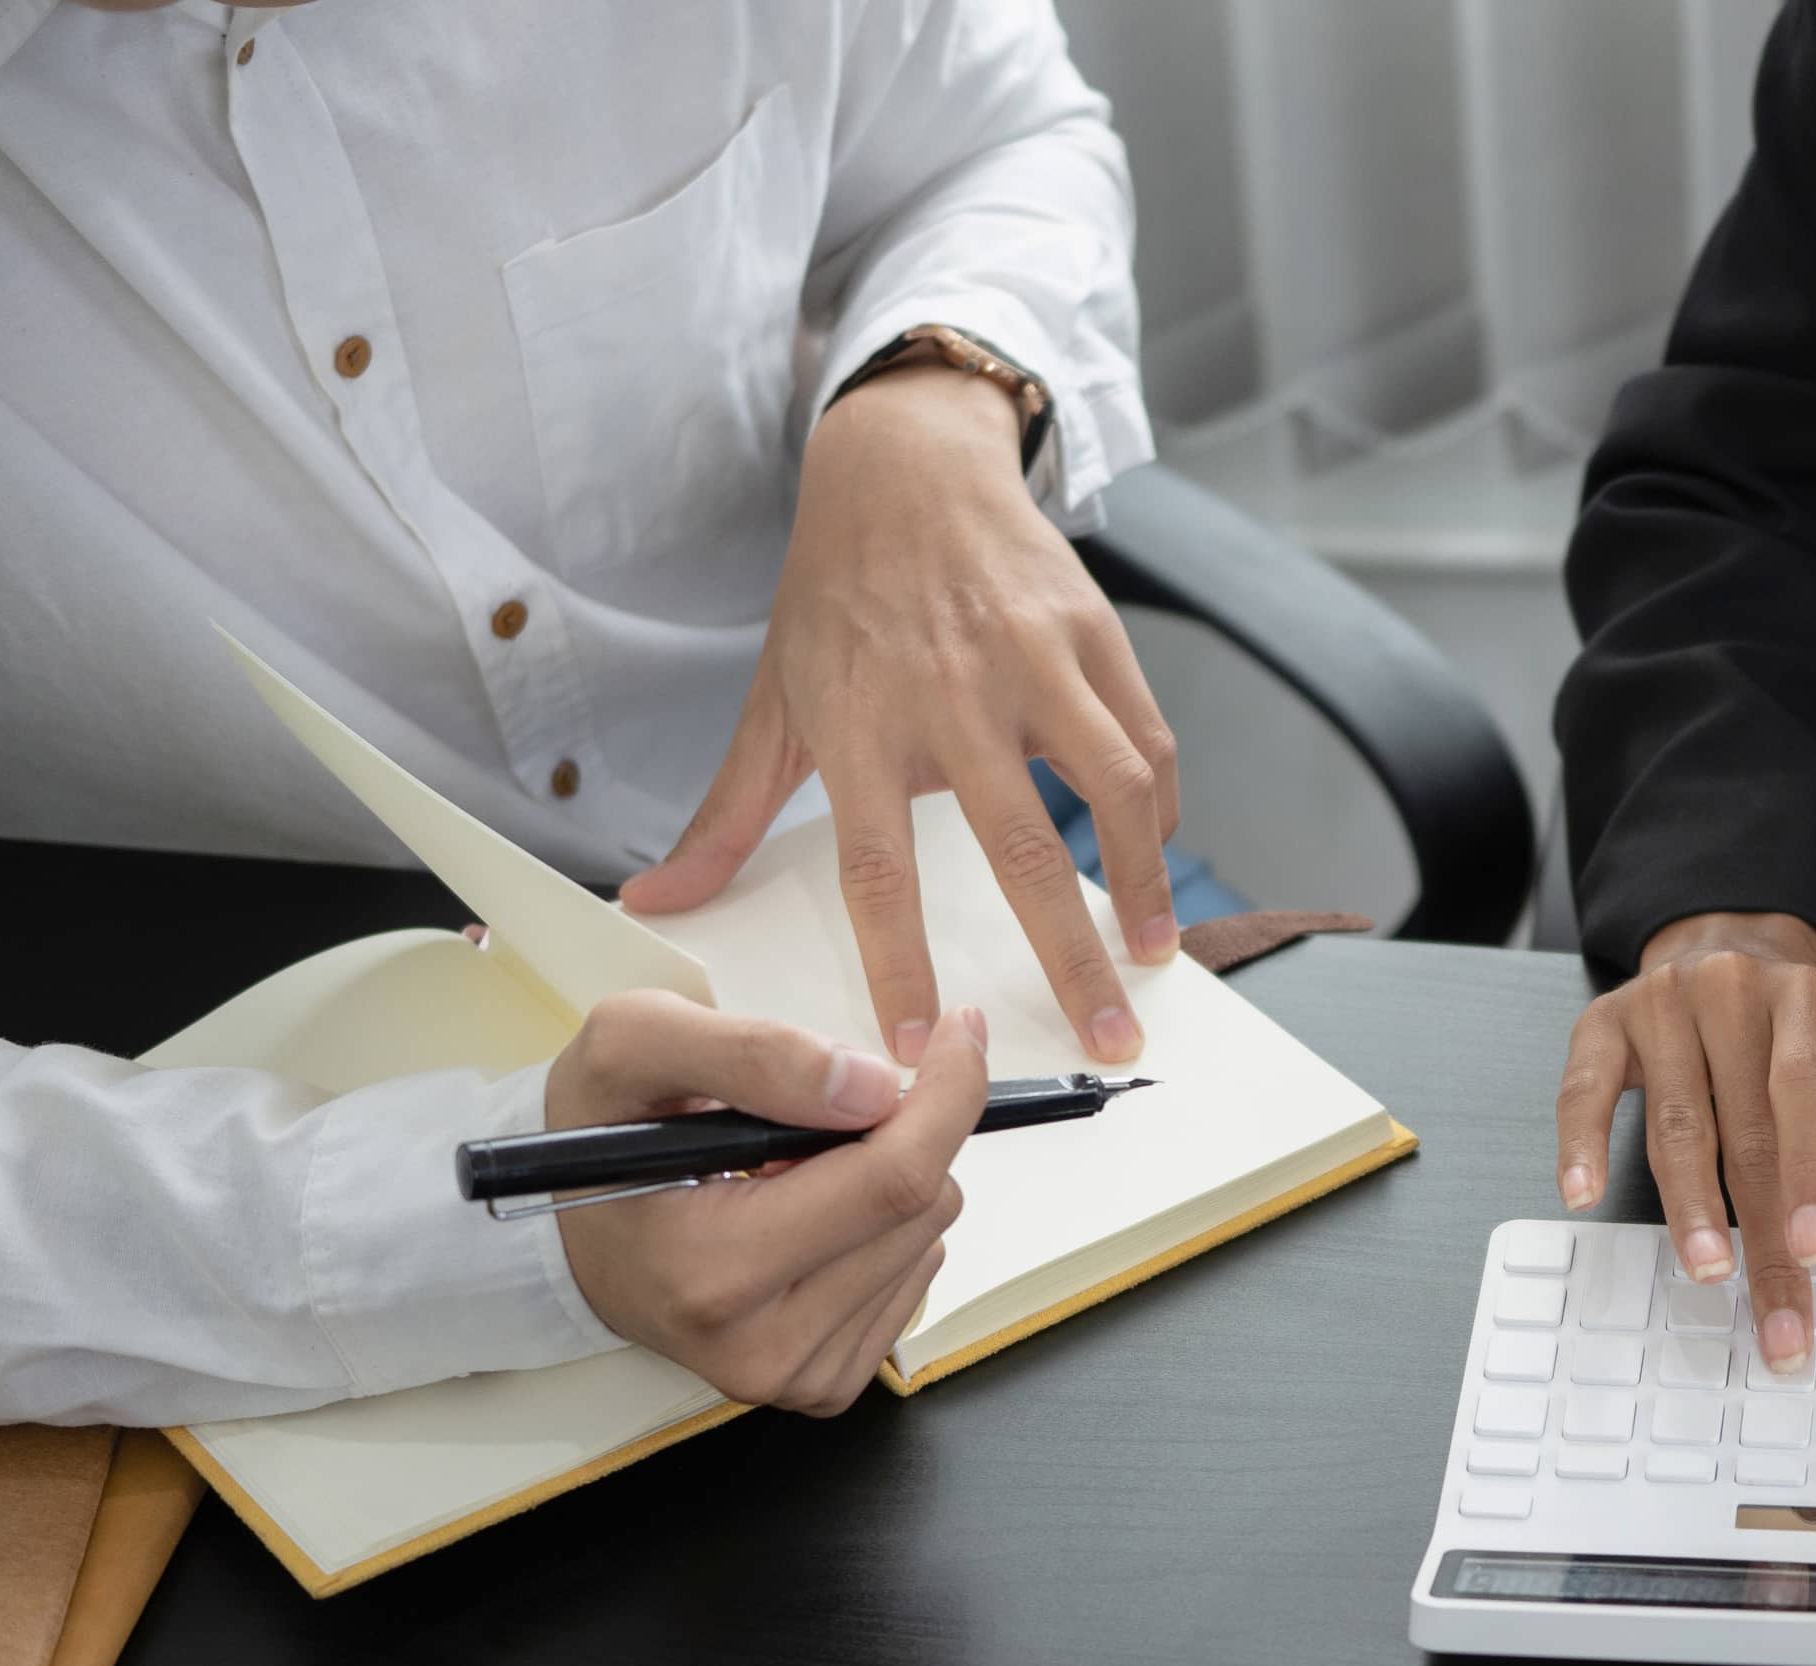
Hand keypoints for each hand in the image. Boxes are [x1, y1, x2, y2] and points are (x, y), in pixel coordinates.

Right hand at [549, 989, 988, 1412]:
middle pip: (924, 1208)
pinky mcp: (823, 1384)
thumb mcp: (635, 1047)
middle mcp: (762, 1346)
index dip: (945, 1097)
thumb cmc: (598, 1134)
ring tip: (790, 1174)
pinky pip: (912, 1279)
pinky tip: (806, 1220)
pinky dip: (881, 1231)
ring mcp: (797, 1376)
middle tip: (816, 1115)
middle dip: (898, 1135)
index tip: (958, 1033)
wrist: (568, 1232)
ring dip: (887, 1182)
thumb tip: (872, 1088)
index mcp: (712, 1270)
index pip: (892, 1180)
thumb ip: (753, 1054)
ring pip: (929, 1241)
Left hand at [622, 360, 1177, 1065]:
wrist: (905, 468)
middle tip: (1108, 1040)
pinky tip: (1156, 858)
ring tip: (1152, 958)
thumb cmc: (836, 597)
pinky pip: (1144, 739)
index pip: (880, 869)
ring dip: (1144, 885)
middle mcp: (951, 694)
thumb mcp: (771, 701)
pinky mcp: (1092, 633)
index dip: (902, 966)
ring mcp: (1032, 659)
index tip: (923, 1047)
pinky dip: (1160, 810)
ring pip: (1113, 789)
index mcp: (861, 724)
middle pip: (1022, 849)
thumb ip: (724, 816)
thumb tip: (656, 903)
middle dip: (1072, 959)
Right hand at [1553, 912, 1815, 1373]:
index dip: (1810, 1172)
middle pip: (1744, 1129)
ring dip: (1688, 1208)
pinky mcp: (1603, 1025)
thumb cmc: (1803, 1026)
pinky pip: (1584, 1092)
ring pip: (1674, 1123)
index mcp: (1804, 1001)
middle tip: (1776, 1311)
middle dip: (1761, 1234)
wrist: (1730, 943)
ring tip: (1708, 1271)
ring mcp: (1660, 1007)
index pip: (1804, 1090)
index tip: (1812, 1247)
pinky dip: (1580, 1146)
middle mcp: (1729, 994)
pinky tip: (1582, 1196)